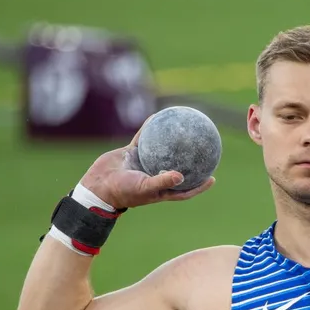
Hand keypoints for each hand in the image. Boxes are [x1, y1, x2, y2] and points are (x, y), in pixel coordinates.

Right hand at [78, 116, 214, 209]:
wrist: (97, 185)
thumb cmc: (123, 192)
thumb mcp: (144, 188)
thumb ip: (162, 182)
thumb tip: (181, 176)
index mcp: (160, 189)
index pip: (185, 189)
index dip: (199, 185)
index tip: (212, 178)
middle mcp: (154, 176)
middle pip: (177, 168)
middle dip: (190, 161)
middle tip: (204, 150)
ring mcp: (143, 163)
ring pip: (162, 150)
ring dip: (172, 141)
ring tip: (184, 128)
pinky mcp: (132, 153)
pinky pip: (144, 138)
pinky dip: (150, 129)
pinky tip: (158, 117)